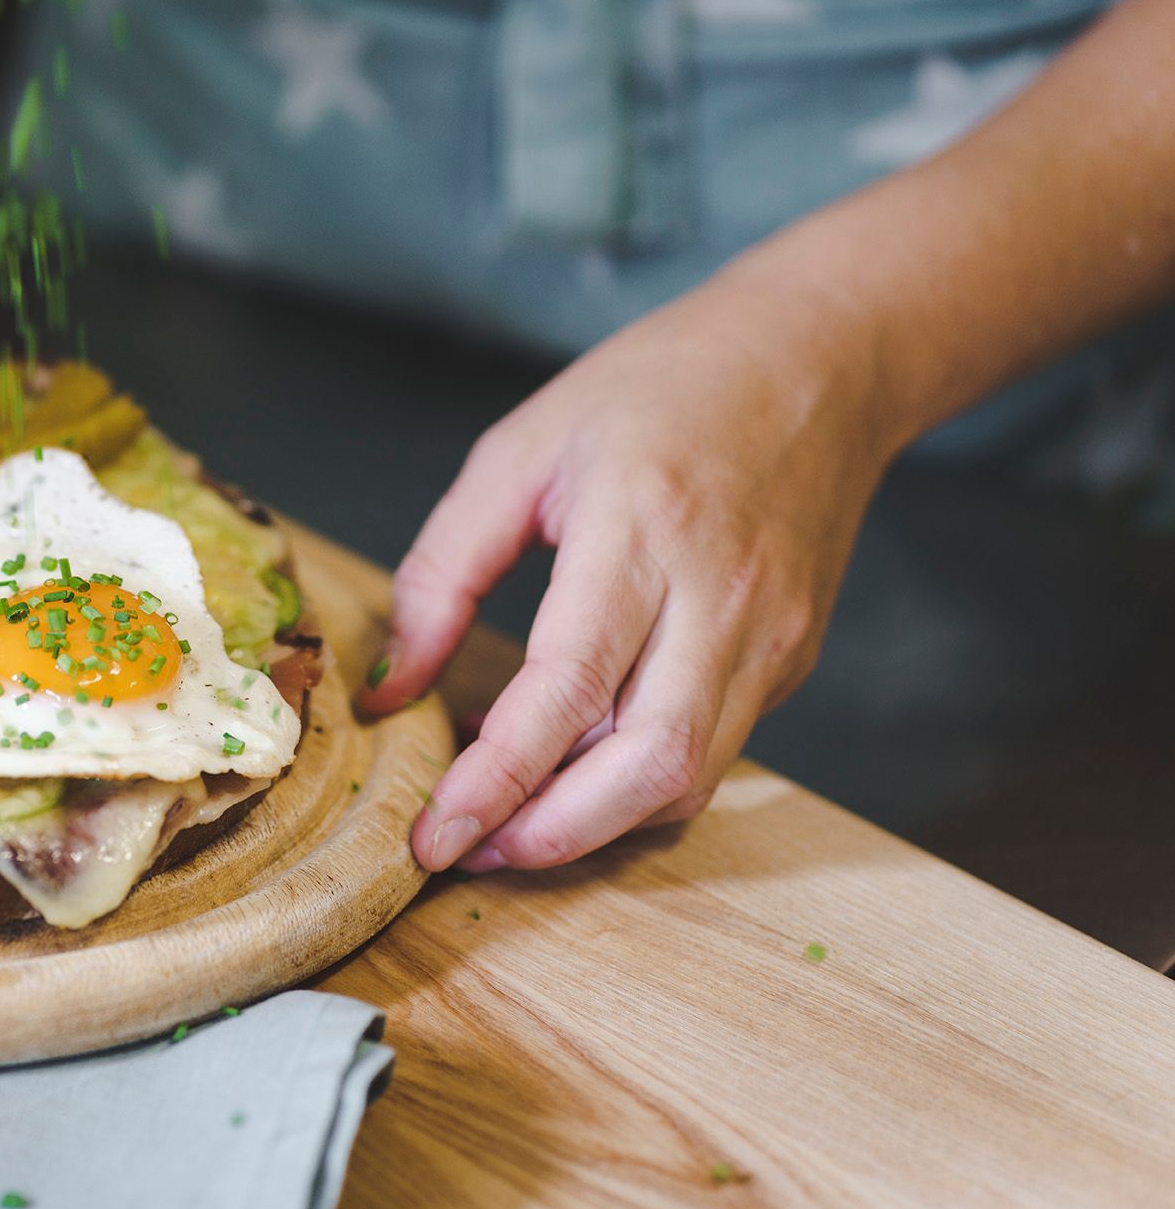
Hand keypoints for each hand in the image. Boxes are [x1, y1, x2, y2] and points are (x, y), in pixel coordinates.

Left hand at [356, 265, 897, 871]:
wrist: (817, 357)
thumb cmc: (655, 390)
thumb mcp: (516, 453)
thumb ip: (440, 572)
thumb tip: (391, 689)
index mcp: (640, 532)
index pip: (568, 690)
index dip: (498, 778)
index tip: (432, 832)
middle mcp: (720, 599)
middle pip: (647, 766)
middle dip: (551, 835)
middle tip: (463, 851)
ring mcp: (769, 637)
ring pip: (687, 779)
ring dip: (591, 826)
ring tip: (503, 826)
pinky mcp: (790, 657)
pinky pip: (712, 752)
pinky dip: (634, 785)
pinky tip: (571, 773)